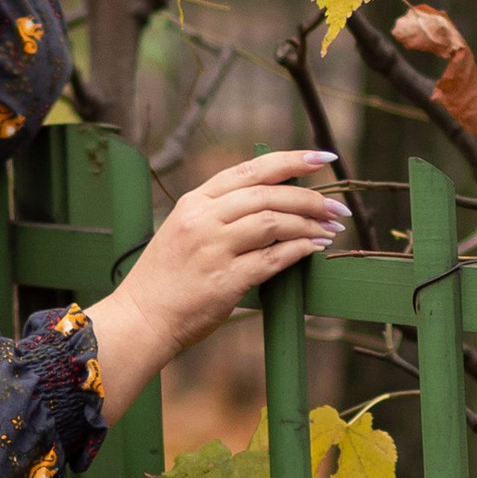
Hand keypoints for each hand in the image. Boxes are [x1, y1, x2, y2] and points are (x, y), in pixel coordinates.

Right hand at [86, 152, 347, 426]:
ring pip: (273, 221)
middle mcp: (202, 219)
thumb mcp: (183, 232)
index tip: (323, 158)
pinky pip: (272, 258)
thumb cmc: (164, 280)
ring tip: (330, 229)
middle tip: (337, 208)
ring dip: (309, 224)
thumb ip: (220, 214)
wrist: (139, 319)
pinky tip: (314, 249)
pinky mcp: (224, 280)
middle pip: (268, 194)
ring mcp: (212, 249)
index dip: (291, 160)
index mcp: (193, 202)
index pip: (250, 170)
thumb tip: (273, 205)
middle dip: (310, 198)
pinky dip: (299, 250)